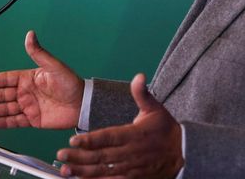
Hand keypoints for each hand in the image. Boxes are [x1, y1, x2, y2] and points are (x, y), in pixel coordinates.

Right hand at [0, 30, 83, 128]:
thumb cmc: (70, 83)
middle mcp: (26, 92)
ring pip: (5, 109)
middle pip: (1, 94)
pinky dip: (4, 123)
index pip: (4, 79)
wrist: (83, 103)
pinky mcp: (33, 120)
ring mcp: (29, 106)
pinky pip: (15, 121)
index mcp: (28, 78)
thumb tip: (30, 34)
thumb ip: (38, 53)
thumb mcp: (53, 66)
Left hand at [56, 73, 182, 177]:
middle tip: (61, 155)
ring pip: (104, 171)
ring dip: (84, 171)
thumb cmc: (166, 129)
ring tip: (65, 170)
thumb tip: (139, 76)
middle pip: (102, 156)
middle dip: (80, 157)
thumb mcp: (156, 109)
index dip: (90, 140)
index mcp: (134, 134)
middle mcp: (131, 153)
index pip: (108, 137)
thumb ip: (142, 94)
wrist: (183, 153)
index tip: (73, 141)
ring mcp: (131, 168)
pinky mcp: (133, 178)